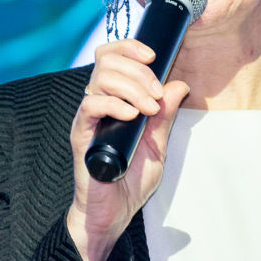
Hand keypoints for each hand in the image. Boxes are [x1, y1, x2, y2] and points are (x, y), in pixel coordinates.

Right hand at [67, 39, 189, 260]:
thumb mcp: (158, 144)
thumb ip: (166, 116)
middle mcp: (98, 103)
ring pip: (100, 78)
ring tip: (148, 108)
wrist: (113, 213)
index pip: (113, 57)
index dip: (130, 48)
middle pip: (107, 61)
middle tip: (156, 93)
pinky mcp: (81, 135)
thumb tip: (179, 85)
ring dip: (131, 87)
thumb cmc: (131, 182)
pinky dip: (114, 105)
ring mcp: (88, 118)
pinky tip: (131, 116)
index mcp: (114, 99)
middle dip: (139, 71)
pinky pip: (90, 106)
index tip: (155, 57)